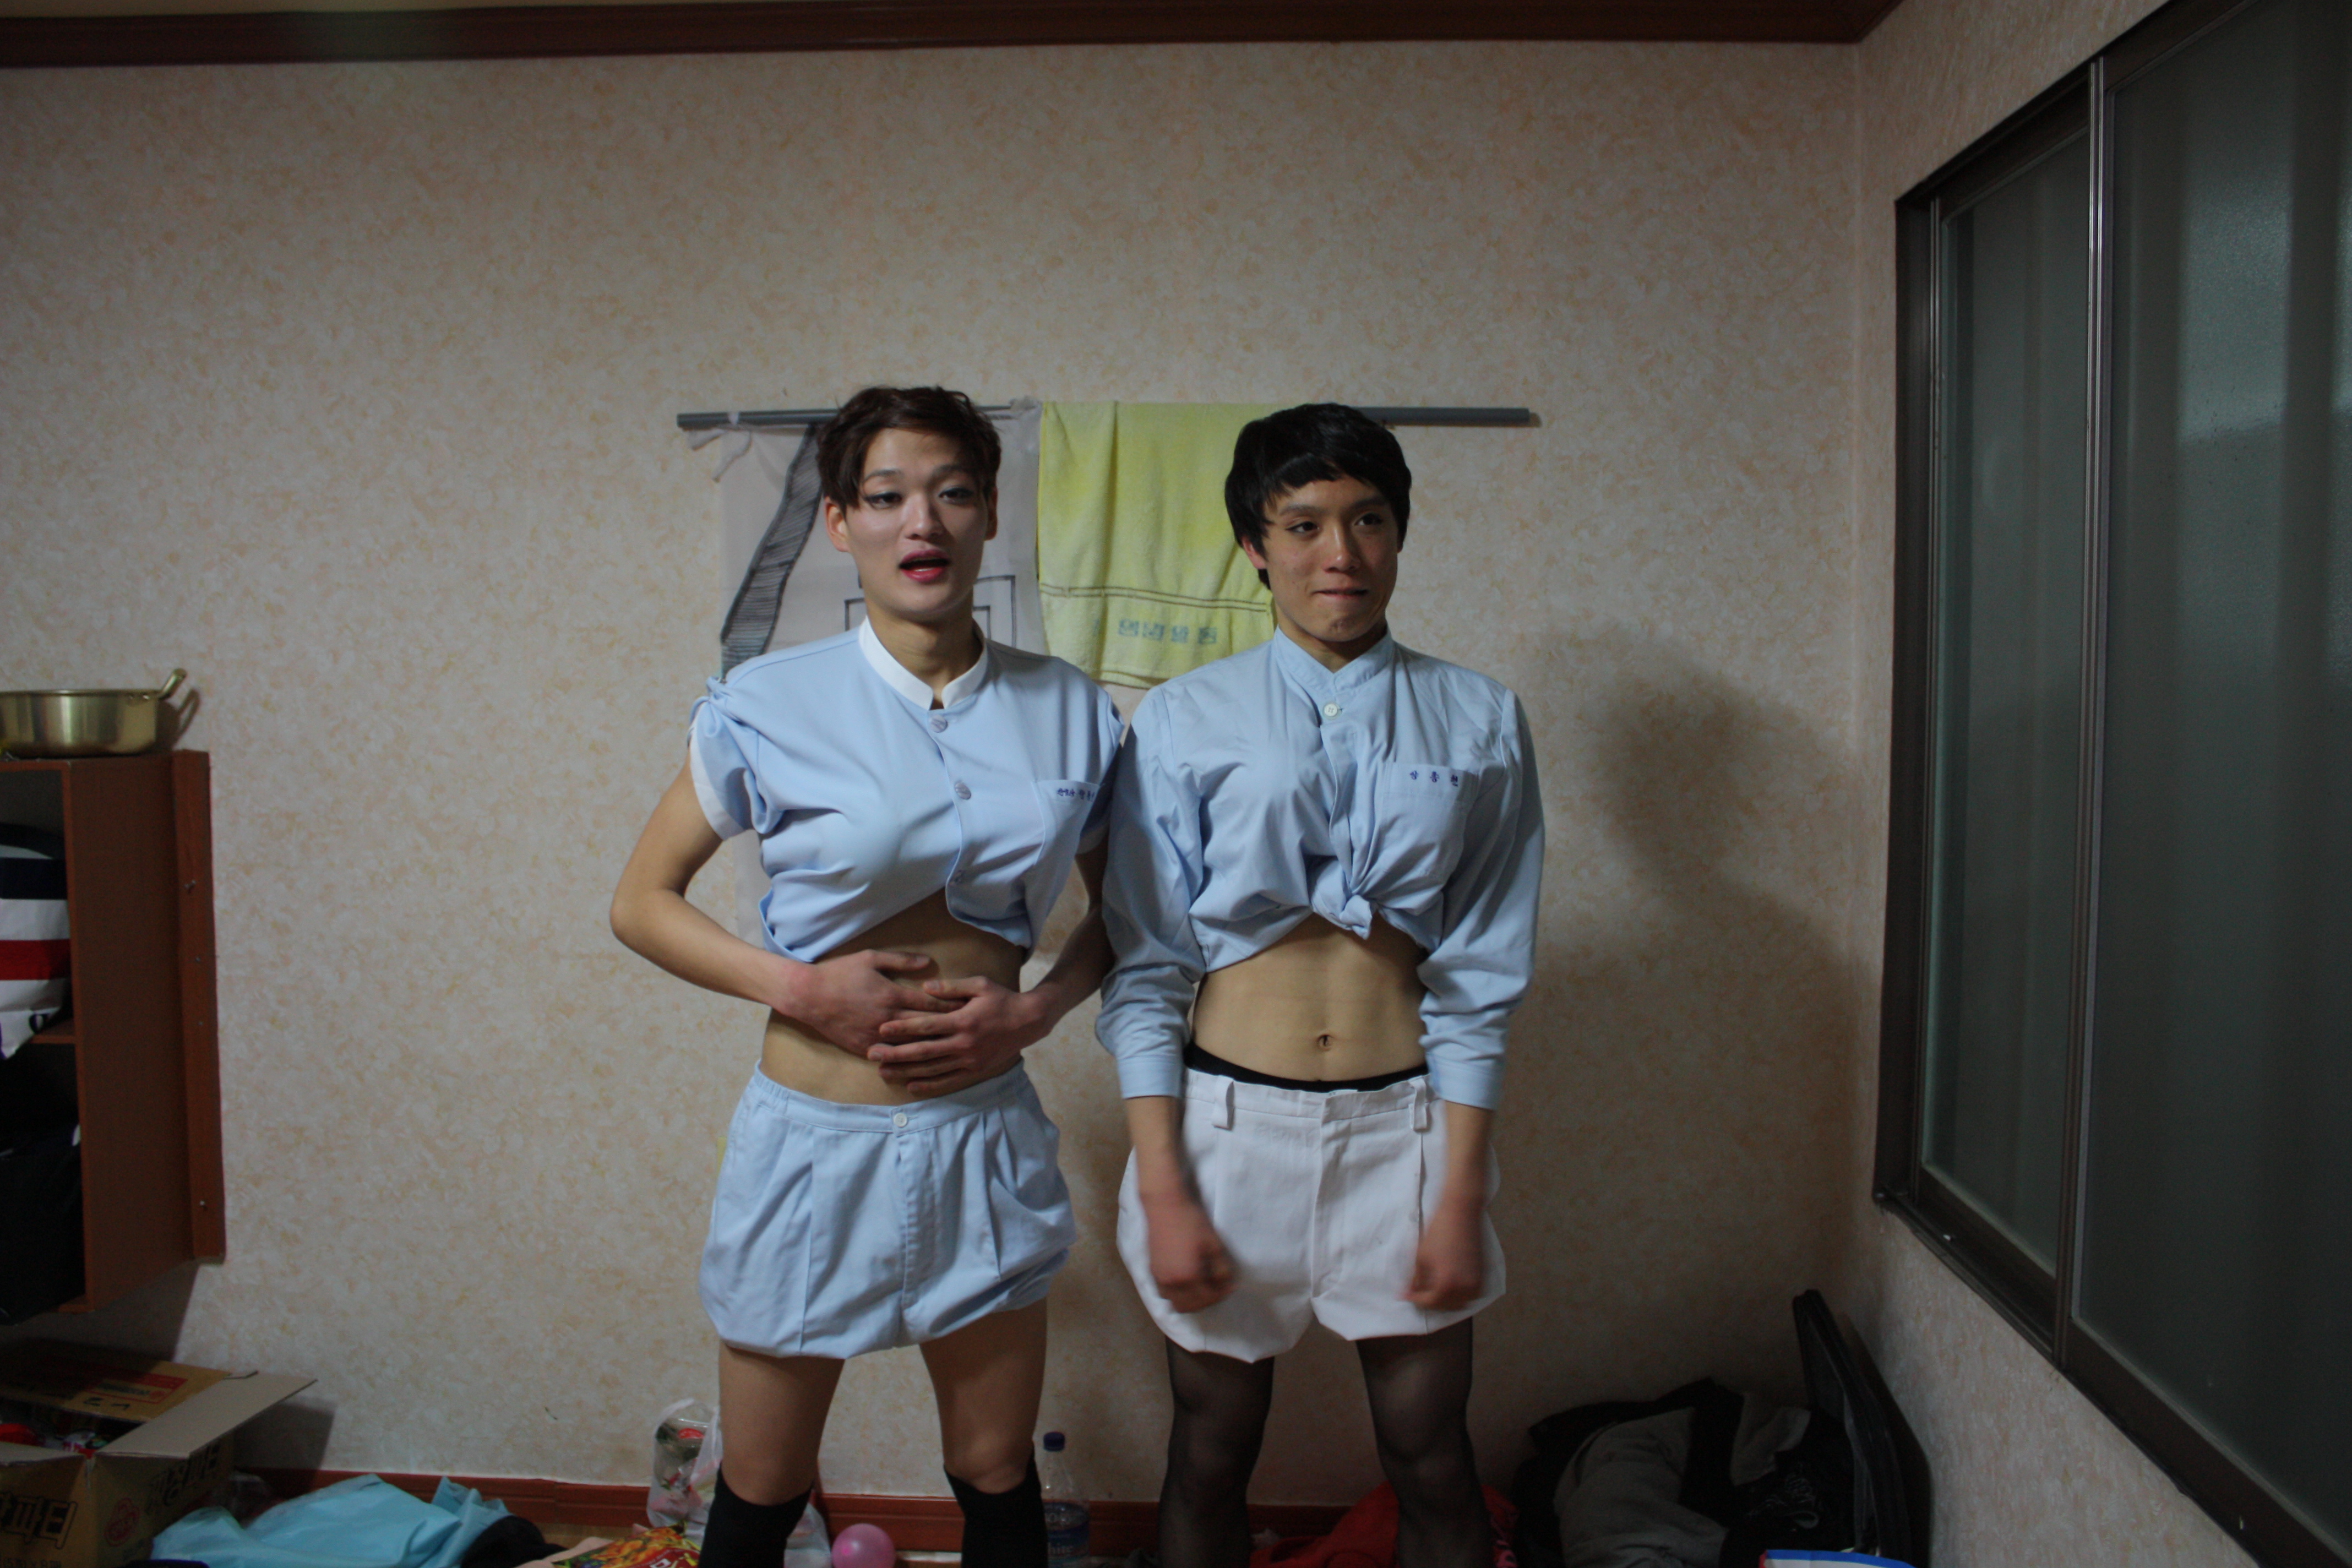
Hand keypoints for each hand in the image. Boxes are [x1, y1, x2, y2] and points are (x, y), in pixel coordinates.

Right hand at [779, 949, 952, 1055]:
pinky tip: (922, 1064)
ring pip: (911, 1047)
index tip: (969, 1008)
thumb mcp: (871, 958)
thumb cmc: (840, 973)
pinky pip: (890, 1057)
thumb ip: (901, 961)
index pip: (930, 1004)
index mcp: (892, 995)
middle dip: (949, 1029)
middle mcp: (887, 1019)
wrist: (809, 996)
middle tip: (970, 1031)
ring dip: (932, 1048)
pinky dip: (907, 1060)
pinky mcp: (863, 1048)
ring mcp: (875, 1036)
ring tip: (952, 1049)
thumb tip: (928, 962)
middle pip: (926, 1027)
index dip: (952, 1006)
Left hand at [866, 977, 1050, 1098]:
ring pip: (932, 1068)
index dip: (903, 1027)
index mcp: (963, 1020)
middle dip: (896, 1053)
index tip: (882, 1029)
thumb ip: (951, 987)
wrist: (1029, 1021)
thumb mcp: (980, 984)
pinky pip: (948, 1079)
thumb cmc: (1002, 999)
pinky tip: (911, 1085)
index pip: (926, 1025)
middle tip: (873, 1054)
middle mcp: (964, 1043)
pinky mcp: (975, 1069)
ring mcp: (969, 1059)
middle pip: (923, 1050)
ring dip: (906, 1071)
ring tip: (884, 1072)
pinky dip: (929, 1084)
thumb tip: (924, 986)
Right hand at [1142, 1190, 1235, 1313]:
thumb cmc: (1192, 1222)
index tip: (1230, 1286)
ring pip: (1175, 1303)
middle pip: (1190, 1307)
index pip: (1208, 1298)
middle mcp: (1171, 1283)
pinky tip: (1185, 1280)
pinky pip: (1164, 1293)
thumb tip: (1227, 1284)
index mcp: (1188, 1277)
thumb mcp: (1214, 1245)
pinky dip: (1176, 1294)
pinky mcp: (1152, 1271)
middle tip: (1216, 1288)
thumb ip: (1221, 1269)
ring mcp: (1159, 1278)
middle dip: (1206, 1301)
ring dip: (1189, 1300)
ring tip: (1200, 1286)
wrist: (1165, 1205)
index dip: (1222, 1294)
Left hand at [1404, 1197, 1485, 1311]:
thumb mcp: (1420, 1257)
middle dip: (1430, 1302)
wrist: (1461, 1212)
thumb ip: (1415, 1280)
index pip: (1428, 1303)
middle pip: (1445, 1307)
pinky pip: (1471, 1294)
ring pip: (1460, 1303)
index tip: (1406, 1294)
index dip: (1415, 1299)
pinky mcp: (1482, 1274)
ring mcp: (1476, 1282)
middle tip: (1419, 1292)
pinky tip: (1450, 1284)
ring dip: (1446, 1301)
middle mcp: (1464, 1288)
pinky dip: (1460, 1294)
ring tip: (1433, 1289)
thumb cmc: (1439, 1231)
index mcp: (1446, 1284)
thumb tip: (1409, 1293)